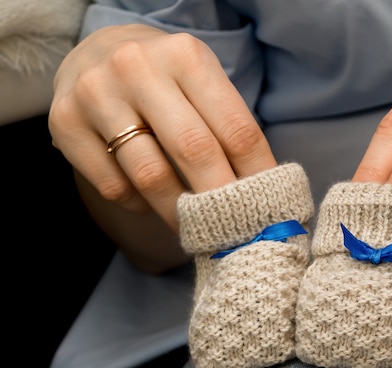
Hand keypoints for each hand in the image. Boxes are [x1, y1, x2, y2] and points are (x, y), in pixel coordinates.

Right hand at [49, 24, 275, 230]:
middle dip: (222, 199)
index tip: (269, 208)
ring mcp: (95, 94)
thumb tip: (261, 191)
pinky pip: (114, 187)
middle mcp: (137, 68)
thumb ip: (228, 128)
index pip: (236, 129)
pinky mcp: (63, 123)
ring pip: (150, 176)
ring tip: (197, 224)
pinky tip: (151, 200)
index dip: (257, 175)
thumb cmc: (167, 79)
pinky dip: (141, 204)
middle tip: (238, 230)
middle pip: (194, 152)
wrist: (98, 54)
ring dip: (180, 212)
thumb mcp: (202, 83)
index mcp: (185, 56)